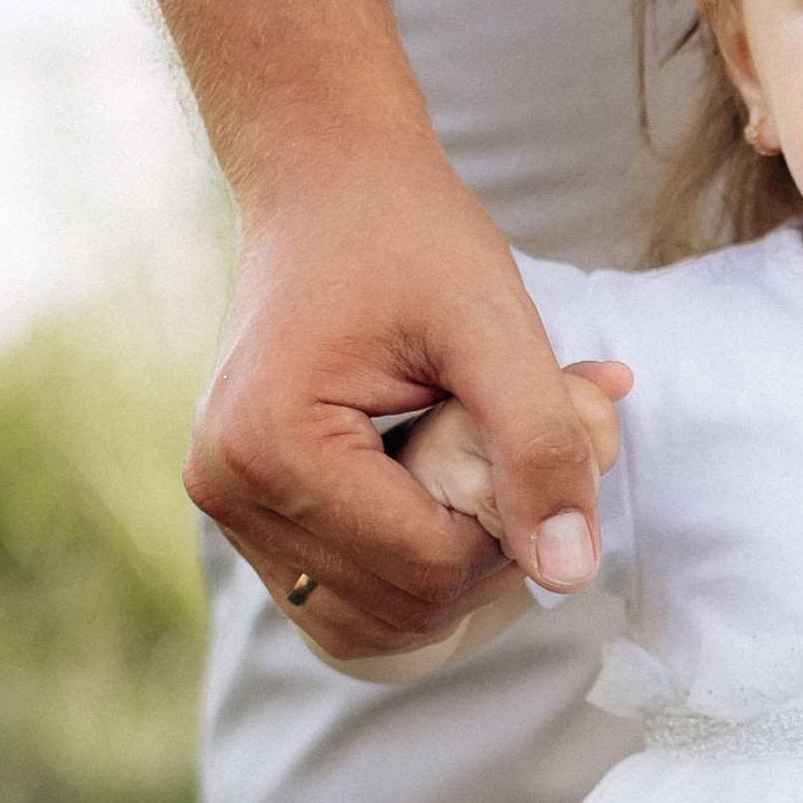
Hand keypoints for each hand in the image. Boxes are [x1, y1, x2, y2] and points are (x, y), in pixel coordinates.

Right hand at [184, 148, 612, 659]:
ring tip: (477, 459)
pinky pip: (352, 595)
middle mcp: (231, 489)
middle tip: (518, 439)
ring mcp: (232, 507)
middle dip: (491, 544)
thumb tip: (571, 573)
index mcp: (273, 444)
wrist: (326, 183)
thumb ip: (540, 444)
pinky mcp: (252, 510)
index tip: (542, 438)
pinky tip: (447, 484)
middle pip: (407, 603)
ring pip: (381, 620)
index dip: (514, 525)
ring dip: (459, 562)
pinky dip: (421, 562)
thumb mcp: (494, 324)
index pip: (430, 564)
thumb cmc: (407, 234)